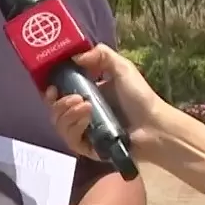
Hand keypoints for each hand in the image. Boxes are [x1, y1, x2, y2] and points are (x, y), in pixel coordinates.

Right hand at [43, 44, 163, 160]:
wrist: (154, 125)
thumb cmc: (140, 97)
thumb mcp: (122, 68)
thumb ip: (101, 55)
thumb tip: (75, 57)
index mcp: (88, 95)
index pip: (59, 94)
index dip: (51, 91)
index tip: (51, 86)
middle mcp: (82, 114)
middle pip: (55, 111)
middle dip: (58, 103)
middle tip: (74, 97)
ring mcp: (85, 132)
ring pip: (60, 125)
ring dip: (67, 114)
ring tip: (86, 106)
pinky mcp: (89, 148)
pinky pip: (71, 140)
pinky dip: (75, 128)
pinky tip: (87, 119)